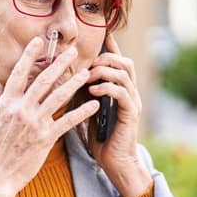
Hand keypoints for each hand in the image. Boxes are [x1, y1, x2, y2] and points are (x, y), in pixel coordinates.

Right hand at [0, 36, 101, 196]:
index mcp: (6, 104)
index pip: (19, 73)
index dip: (29, 55)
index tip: (39, 42)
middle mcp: (21, 110)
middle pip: (43, 80)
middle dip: (59, 63)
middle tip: (73, 51)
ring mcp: (34, 124)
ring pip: (58, 97)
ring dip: (74, 83)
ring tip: (87, 73)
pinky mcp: (45, 139)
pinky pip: (67, 122)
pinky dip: (81, 112)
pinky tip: (93, 104)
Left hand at [84, 33, 151, 196]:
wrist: (114, 162)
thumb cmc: (99, 137)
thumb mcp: (87, 109)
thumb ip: (82, 92)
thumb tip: (64, 75)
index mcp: (119, 89)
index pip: (117, 61)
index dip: (110, 46)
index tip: (100, 33)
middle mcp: (129, 92)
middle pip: (124, 61)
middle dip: (106, 57)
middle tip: (88, 62)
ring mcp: (132, 102)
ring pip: (125, 74)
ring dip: (105, 70)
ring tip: (88, 75)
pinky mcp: (131, 114)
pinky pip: (123, 93)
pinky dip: (108, 87)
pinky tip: (94, 90)